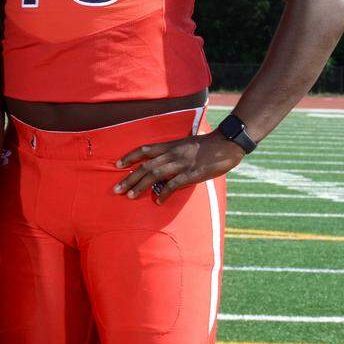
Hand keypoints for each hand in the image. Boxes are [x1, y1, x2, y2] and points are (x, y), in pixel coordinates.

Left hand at [114, 132, 243, 203]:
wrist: (227, 143)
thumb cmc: (207, 145)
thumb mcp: (185, 144)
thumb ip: (172, 153)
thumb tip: (161, 166)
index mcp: (170, 145)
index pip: (144, 150)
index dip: (129, 157)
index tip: (117, 165)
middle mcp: (172, 153)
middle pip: (145, 166)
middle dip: (129, 177)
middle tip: (117, 189)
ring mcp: (182, 163)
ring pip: (155, 174)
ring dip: (140, 185)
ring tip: (130, 196)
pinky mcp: (192, 173)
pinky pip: (174, 184)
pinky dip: (164, 192)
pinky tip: (158, 201)